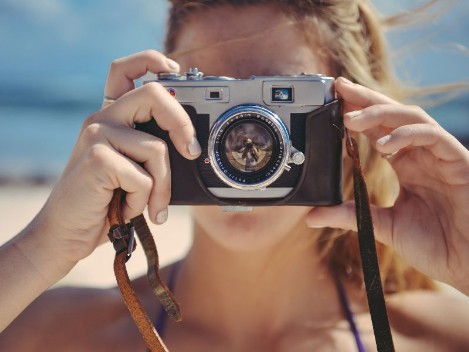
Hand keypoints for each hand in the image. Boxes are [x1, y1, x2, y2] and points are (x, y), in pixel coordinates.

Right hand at [29, 50, 200, 272]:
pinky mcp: (97, 159)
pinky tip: (126, 209)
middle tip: (192, 152)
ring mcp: (97, 136)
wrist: (66, 233)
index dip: (151, 61)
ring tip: (150, 205)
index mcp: (110, 118)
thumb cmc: (105, 202)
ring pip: (157, 149)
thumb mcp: (131, 170)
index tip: (175, 70)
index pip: (124, 70)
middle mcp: (101, 119)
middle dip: (182, 123)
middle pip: (153, 94)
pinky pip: (144, 178)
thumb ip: (150, 151)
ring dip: (162, 187)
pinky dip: (143, 201)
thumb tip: (192, 146)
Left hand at [307, 77, 468, 291]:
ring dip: (380, 113)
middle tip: (339, 88)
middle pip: (392, 115)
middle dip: (365, 99)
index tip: (332, 102)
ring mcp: (440, 155)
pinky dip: (407, 135)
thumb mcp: (383, 226)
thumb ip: (350, 216)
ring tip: (351, 118)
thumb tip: (312, 216)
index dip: (358, 114)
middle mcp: (422, 155)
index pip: (379, 130)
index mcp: (407, 165)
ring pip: (411, 117)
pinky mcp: (458, 161)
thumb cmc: (436, 245)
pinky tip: (383, 145)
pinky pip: (433, 136)